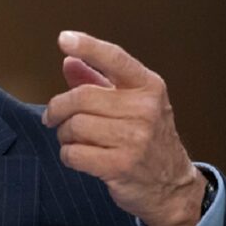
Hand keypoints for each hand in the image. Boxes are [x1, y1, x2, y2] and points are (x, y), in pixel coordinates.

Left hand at [43, 31, 205, 225]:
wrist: (172, 186)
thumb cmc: (147, 139)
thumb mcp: (131, 104)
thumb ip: (98, 81)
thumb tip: (70, 61)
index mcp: (148, 87)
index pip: (114, 58)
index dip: (87, 46)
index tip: (64, 39)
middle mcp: (145, 109)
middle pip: (81, 97)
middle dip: (58, 109)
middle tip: (54, 117)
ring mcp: (136, 138)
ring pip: (74, 126)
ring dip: (64, 134)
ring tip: (73, 139)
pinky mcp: (121, 165)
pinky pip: (74, 153)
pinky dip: (68, 155)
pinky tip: (78, 155)